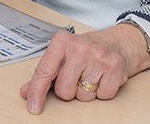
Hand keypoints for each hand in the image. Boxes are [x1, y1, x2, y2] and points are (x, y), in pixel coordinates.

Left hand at [19, 23, 149, 113]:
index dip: (37, 92)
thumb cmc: (89, 49)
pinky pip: (102, 96)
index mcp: (63, 42)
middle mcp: (80, 48)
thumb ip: (46, 72)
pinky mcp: (115, 68)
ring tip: (91, 75)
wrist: (121, 42)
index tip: (33, 106)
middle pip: (64, 89)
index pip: (44, 71)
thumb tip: (27, 91)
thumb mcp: (64, 54)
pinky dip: (102, 92)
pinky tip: (103, 78)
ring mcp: (99, 57)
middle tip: (77, 77)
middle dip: (69, 90)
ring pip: (83, 96)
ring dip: (86, 92)